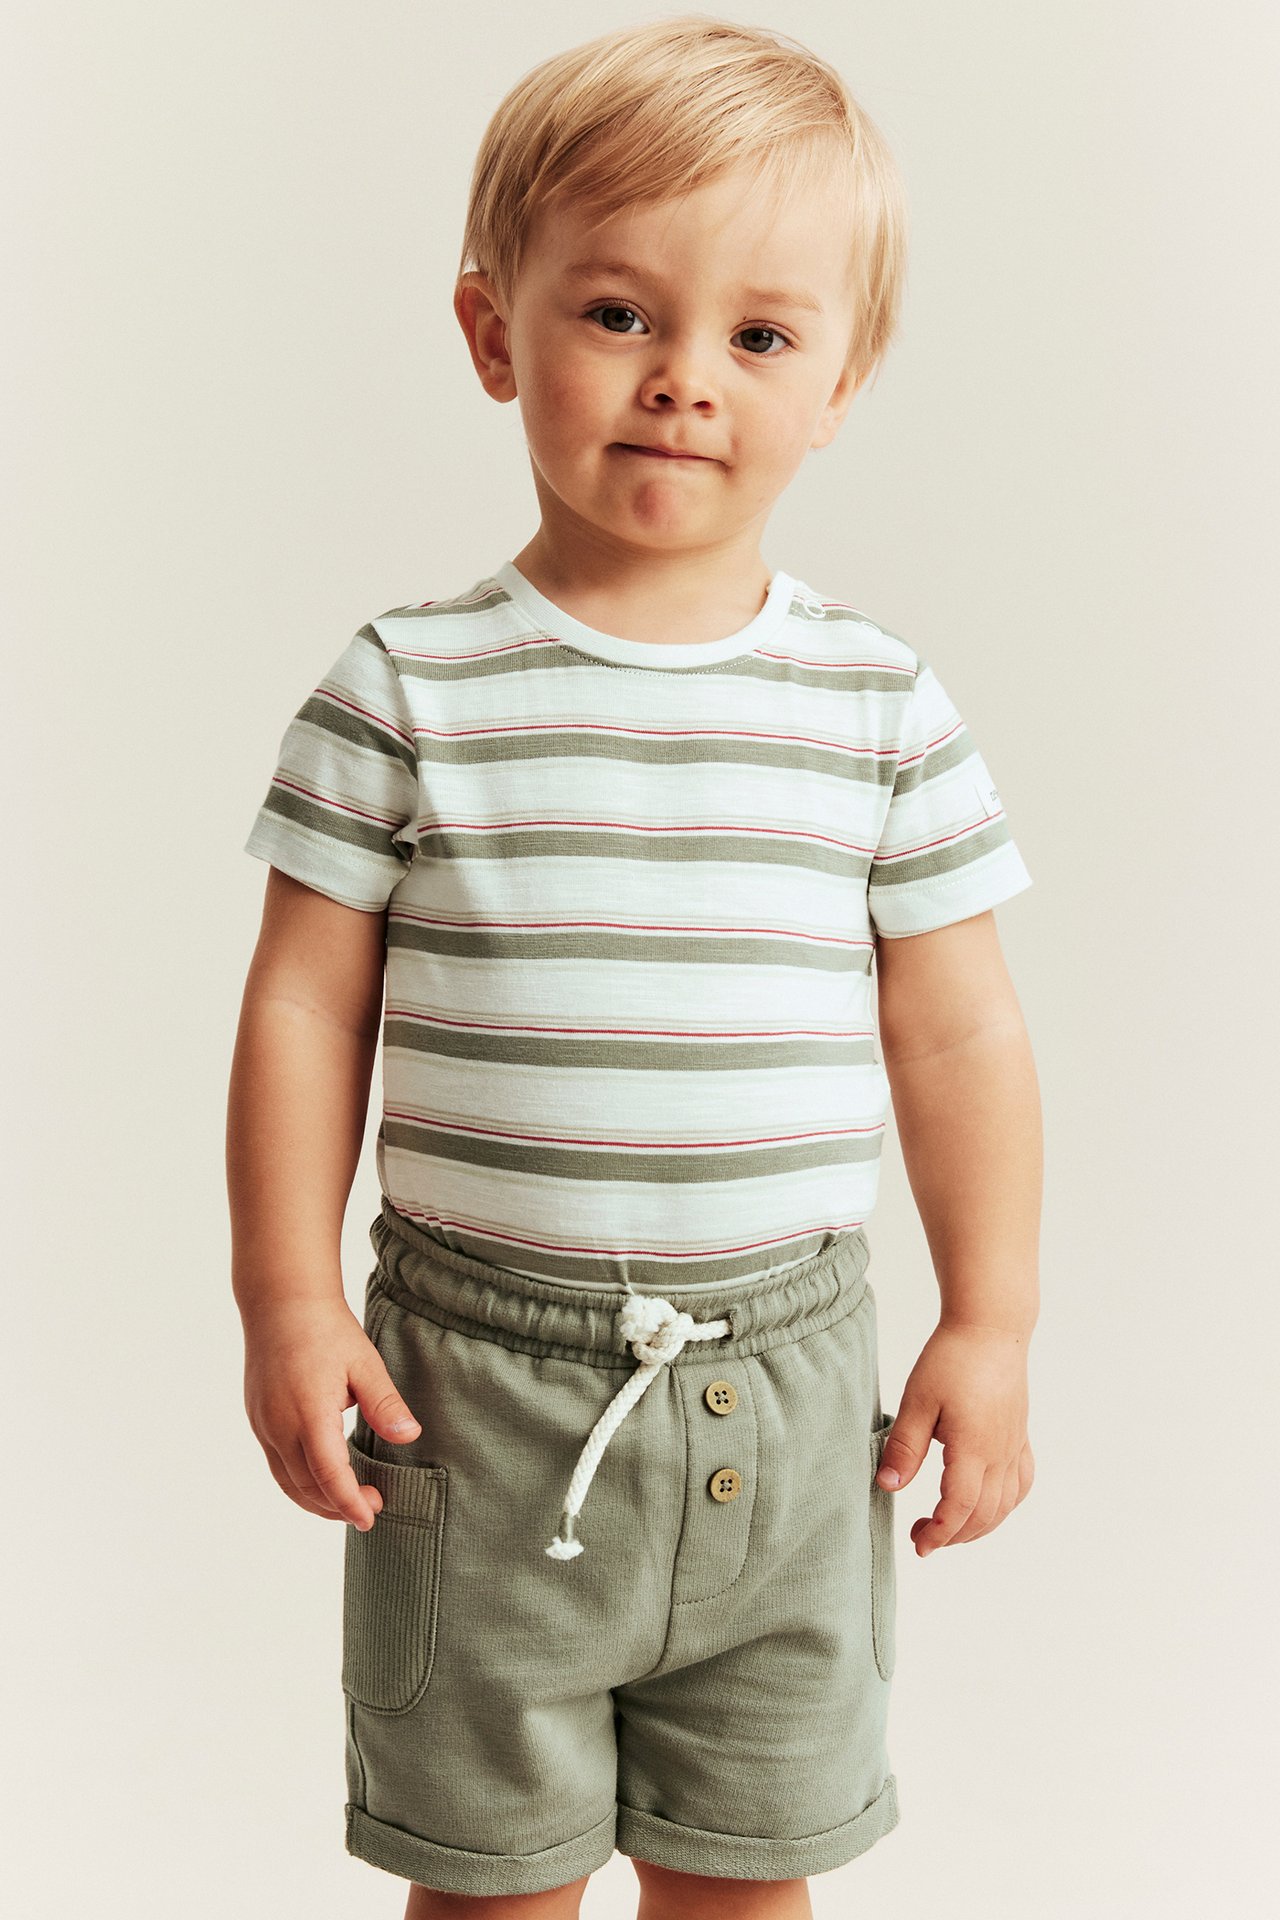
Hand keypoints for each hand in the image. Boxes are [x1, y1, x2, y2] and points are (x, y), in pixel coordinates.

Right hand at [241, 1296, 422, 1528]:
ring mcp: (263, 1424)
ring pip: (287, 1481)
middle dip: (337, 1506)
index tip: (371, 1518)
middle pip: (306, 1486)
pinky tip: (320, 1481)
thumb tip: (410, 1436)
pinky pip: (276, 1464)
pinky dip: (299, 1483)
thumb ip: (385, 1403)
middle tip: (372, 1506)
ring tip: (347, 1505)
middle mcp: (279, 1425)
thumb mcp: (364, 1363)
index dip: (350, 1503)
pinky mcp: (257, 1419)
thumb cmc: (326, 1329)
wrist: (281, 1301)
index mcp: (308, 1413)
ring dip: (316, 1501)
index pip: (329, 1475)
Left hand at [876, 1320, 1034, 1557]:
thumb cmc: (952, 1358)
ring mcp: (1014, 1445)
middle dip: (954, 1535)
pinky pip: (1022, 1482)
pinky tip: (988, 1504)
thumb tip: (888, 1486)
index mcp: (974, 1448)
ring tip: (949, 1527)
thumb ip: (905, 1446)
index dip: (940, 1533)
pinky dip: (1006, 1505)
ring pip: (1006, 1504)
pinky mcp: (1019, 1434)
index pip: (960, 1508)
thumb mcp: (917, 1400)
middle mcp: (1000, 1453)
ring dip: (980, 1526)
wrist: (990, 1327)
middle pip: (985, 1514)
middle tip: (922, 1537)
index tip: (918, 1544)